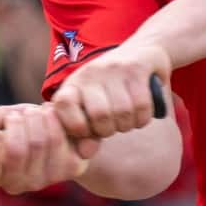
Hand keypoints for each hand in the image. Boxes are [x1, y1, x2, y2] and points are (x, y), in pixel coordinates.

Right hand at [0, 103, 95, 195]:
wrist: (58, 127)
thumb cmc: (20, 125)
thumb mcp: (0, 119)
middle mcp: (17, 183)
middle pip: (16, 152)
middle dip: (16, 123)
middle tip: (17, 114)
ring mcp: (44, 180)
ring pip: (39, 143)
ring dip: (35, 117)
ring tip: (35, 112)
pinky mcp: (69, 169)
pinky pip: (58, 139)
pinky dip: (53, 119)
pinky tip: (51, 116)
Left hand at [50, 37, 171, 141]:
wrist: (141, 51)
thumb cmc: (112, 90)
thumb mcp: (93, 108)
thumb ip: (86, 132)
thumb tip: (85, 154)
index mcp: (72, 84)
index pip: (63, 107)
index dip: (77, 127)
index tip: (88, 130)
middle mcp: (89, 73)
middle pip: (100, 117)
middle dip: (109, 130)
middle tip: (113, 126)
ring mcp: (112, 69)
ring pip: (123, 113)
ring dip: (128, 125)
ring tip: (126, 119)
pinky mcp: (136, 68)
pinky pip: (142, 106)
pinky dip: (143, 118)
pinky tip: (140, 113)